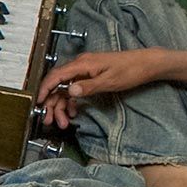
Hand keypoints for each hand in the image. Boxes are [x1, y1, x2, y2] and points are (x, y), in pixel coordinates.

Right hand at [37, 47, 176, 130]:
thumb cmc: (131, 70)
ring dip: (62, 105)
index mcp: (82, 64)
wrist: (147, 64)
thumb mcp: (110, 81)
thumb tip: (69, 91)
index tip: (38, 103)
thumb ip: (88, 86)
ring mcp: (85, 70)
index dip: (45, 89)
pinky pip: (75, 88)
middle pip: (58, 85)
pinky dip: (72, 101)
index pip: (56, 75)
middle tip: (51, 120)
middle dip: (52, 104)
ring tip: (63, 122)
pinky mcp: (90, 76)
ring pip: (66, 89)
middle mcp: (80, 65)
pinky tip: (74, 112)